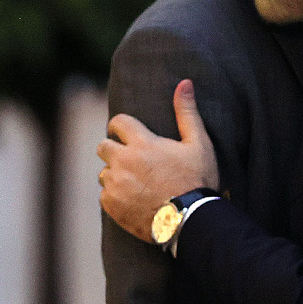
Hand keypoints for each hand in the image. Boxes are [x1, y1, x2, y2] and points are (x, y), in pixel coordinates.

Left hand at [97, 79, 219, 242]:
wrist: (190, 220)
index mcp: (142, 143)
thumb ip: (187, 112)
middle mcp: (123, 161)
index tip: (127, 133)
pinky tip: (134, 199)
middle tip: (132, 160)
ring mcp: (115, 184)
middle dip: (114, 150)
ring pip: (104, 173)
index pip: (118, 123)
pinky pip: (104, 195)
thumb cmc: (197, 180)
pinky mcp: (112, 206)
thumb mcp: (198, 144)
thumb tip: (184, 82)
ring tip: (136, 183)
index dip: (121, 126)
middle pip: (103, 147)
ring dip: (115, 175)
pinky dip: (115, 196)